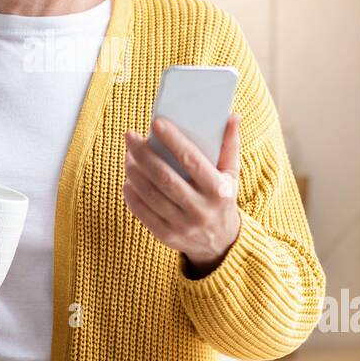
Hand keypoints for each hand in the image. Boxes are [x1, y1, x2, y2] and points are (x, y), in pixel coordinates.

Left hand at [123, 113, 240, 271]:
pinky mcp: (166, 236)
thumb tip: (232, 116)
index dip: (173, 140)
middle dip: (144, 154)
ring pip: (150, 194)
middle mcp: (201, 210)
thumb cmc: (222, 199)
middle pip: (165, 177)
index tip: (156, 123)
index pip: (192, 160)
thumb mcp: (231, 175)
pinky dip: (132, 194)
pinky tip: (128, 179)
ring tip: (128, 155)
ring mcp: (182, 225)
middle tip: (131, 137)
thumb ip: (230, 146)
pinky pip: (142, 212)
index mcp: (218, 191)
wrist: (220, 244)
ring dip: (134, 172)